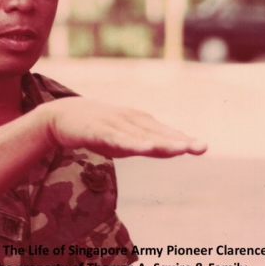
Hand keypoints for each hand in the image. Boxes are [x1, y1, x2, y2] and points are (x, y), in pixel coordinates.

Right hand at [40, 97, 206, 158]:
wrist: (62, 115)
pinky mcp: (97, 130)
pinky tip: (146, 148)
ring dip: (161, 142)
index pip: (163, 132)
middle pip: (157, 133)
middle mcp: (128, 120)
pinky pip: (117, 139)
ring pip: (140, 136)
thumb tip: (167, 150)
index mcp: (137, 121)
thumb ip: (144, 144)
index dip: (182, 139)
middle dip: (179, 140)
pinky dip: (132, 143)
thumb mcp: (122, 139)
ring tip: (181, 149)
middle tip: (201, 147)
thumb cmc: (96, 128)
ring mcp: (113, 124)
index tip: (202, 147)